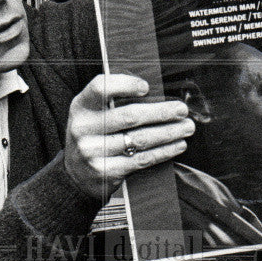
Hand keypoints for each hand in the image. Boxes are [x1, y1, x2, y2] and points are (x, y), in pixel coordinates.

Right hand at [64, 74, 194, 200]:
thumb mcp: (92, 115)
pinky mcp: (106, 172)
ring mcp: (94, 152)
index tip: (146, 87)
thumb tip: (154, 93)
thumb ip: (112, 101)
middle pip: (129, 116)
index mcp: (81, 107)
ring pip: (140, 139)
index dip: (125, 84)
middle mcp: (84, 129)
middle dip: (161, 112)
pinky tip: (177, 146)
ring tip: (186, 128)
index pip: (100, 87)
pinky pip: (141, 159)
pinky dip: (163, 152)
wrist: (75, 176)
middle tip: (181, 110)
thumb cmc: (93, 137)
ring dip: (168, 133)